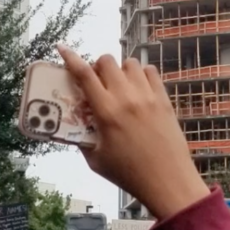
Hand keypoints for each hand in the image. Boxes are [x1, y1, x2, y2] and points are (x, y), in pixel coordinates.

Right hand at [59, 46, 208, 220]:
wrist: (167, 181)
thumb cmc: (129, 174)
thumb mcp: (96, 160)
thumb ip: (82, 139)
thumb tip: (74, 126)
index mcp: (106, 111)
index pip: (84, 74)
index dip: (70, 58)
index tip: (62, 48)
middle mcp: (126, 97)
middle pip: (107, 61)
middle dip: (97, 68)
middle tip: (97, 84)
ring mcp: (147, 96)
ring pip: (130, 63)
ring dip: (120, 70)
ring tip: (120, 87)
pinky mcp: (164, 99)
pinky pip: (151, 72)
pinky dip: (141, 75)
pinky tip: (138, 89)